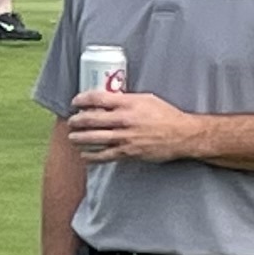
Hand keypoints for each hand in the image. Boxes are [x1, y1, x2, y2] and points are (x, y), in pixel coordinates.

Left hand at [64, 88, 206, 164]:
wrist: (182, 135)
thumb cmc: (165, 115)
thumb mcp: (146, 100)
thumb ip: (126, 100)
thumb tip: (107, 99)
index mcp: (129, 103)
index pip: (97, 98)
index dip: (81, 99)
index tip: (75, 102)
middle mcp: (124, 120)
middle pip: (90, 119)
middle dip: (76, 121)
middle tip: (71, 121)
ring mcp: (125, 137)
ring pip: (93, 138)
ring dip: (78, 138)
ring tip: (72, 137)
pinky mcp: (128, 152)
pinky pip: (104, 155)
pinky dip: (91, 156)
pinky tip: (84, 154)